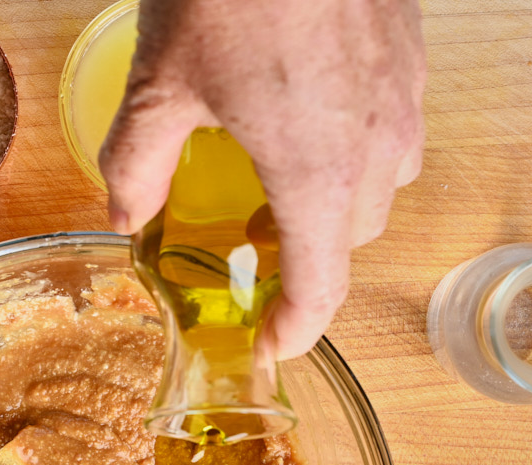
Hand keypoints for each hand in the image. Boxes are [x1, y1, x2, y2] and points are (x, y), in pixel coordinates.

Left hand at [100, 0, 425, 357]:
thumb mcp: (158, 85)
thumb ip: (137, 164)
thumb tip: (123, 213)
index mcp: (315, 169)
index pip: (321, 286)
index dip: (295, 328)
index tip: (270, 344)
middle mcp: (374, 143)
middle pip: (351, 239)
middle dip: (305, 256)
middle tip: (250, 247)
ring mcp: (401, 95)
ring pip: (379, 184)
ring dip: (334, 202)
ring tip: (278, 180)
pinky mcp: (408, 53)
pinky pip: (392, 128)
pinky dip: (354, 148)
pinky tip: (306, 114)